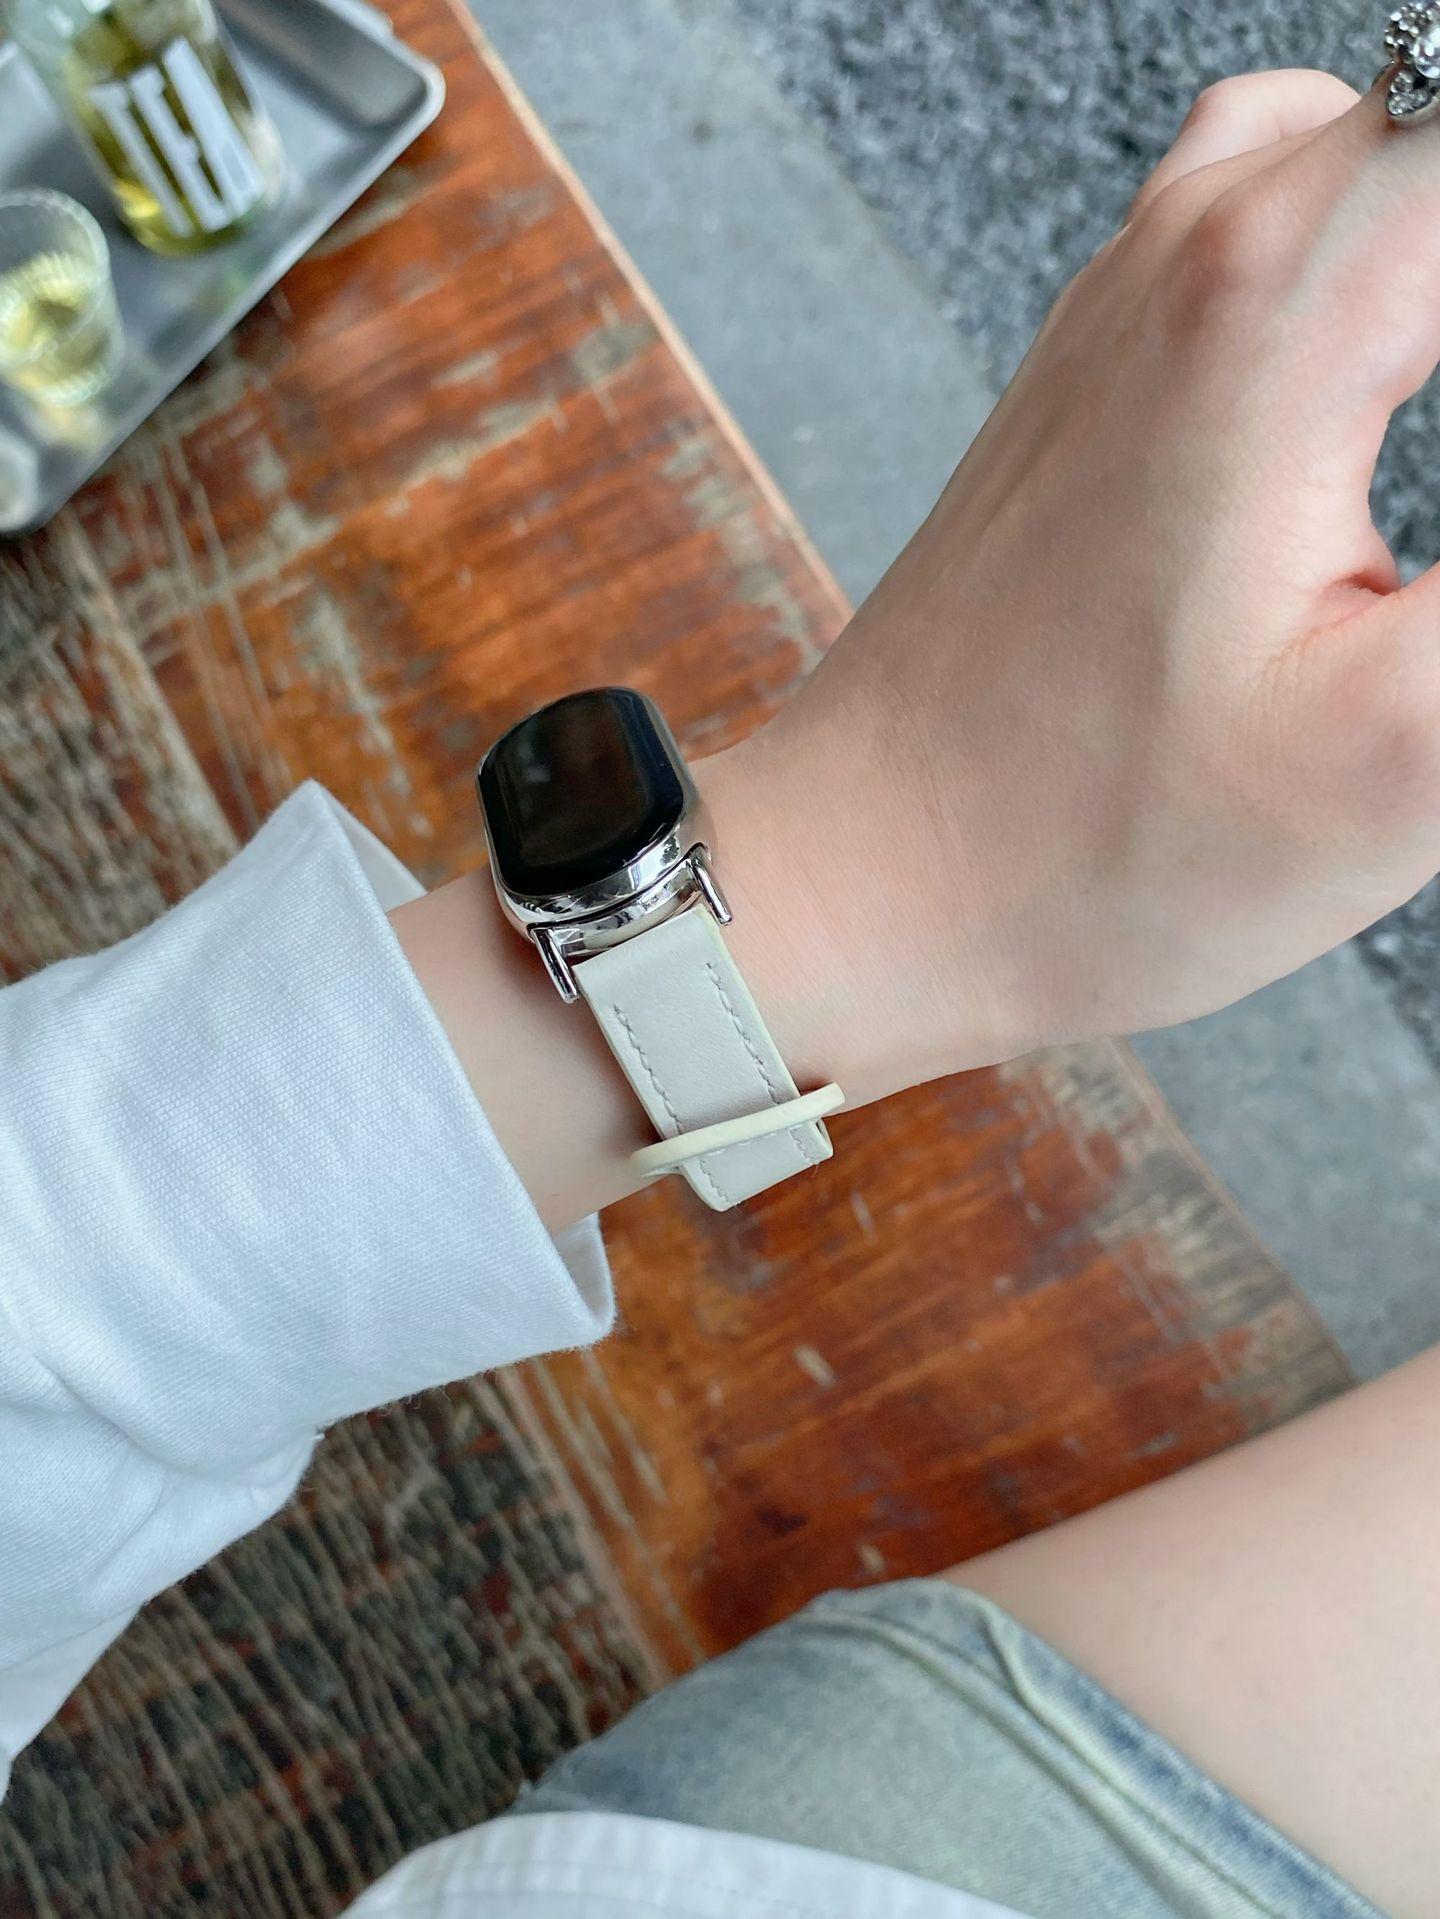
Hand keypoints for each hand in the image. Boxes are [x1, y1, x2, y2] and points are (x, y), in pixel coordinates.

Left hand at [706, 70, 1439, 1106]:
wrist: (871, 878)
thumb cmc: (1090, 846)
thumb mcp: (1410, 748)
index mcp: (1287, 292)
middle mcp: (1198, 242)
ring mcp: (1131, 292)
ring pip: (1400, 142)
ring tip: (1432, 437)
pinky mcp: (1104, 364)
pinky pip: (1294, 212)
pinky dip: (1399, 247)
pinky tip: (1412, 371)